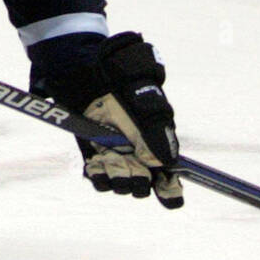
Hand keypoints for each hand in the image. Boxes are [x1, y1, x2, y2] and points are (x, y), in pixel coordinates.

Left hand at [64, 32, 182, 208]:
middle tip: (132, 168)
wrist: (89, 69)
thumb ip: (158, 128)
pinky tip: (95, 165)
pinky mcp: (93, 153)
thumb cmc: (123, 81)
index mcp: (157, 145)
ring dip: (117, 179)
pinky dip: (97, 176)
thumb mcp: (147, 98)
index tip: (165, 188)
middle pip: (143, 186)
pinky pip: (97, 177)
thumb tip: (166, 162)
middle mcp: (137, 155)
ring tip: (110, 161)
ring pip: (120, 184)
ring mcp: (115, 155)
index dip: (170, 190)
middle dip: (139, 182)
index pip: (170, 180)